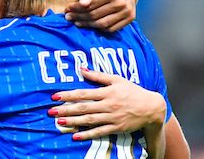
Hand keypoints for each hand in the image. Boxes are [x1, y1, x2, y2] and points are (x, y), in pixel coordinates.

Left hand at [48, 68, 164, 140]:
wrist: (151, 107)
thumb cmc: (133, 91)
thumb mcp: (117, 79)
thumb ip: (98, 75)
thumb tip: (81, 68)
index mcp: (107, 92)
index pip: (83, 93)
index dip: (68, 95)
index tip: (55, 96)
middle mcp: (108, 105)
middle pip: (83, 108)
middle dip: (66, 109)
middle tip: (51, 112)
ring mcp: (112, 118)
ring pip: (89, 120)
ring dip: (73, 121)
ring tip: (59, 123)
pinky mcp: (116, 128)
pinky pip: (99, 132)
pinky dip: (87, 134)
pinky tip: (76, 136)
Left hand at [66, 0, 137, 31]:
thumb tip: (82, 3)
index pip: (90, 5)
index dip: (76, 8)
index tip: (67, 8)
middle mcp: (122, 3)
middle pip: (95, 15)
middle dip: (79, 17)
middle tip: (68, 17)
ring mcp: (127, 12)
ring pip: (102, 24)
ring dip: (87, 25)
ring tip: (76, 22)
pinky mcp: (130, 18)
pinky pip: (111, 28)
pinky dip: (99, 28)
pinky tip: (90, 24)